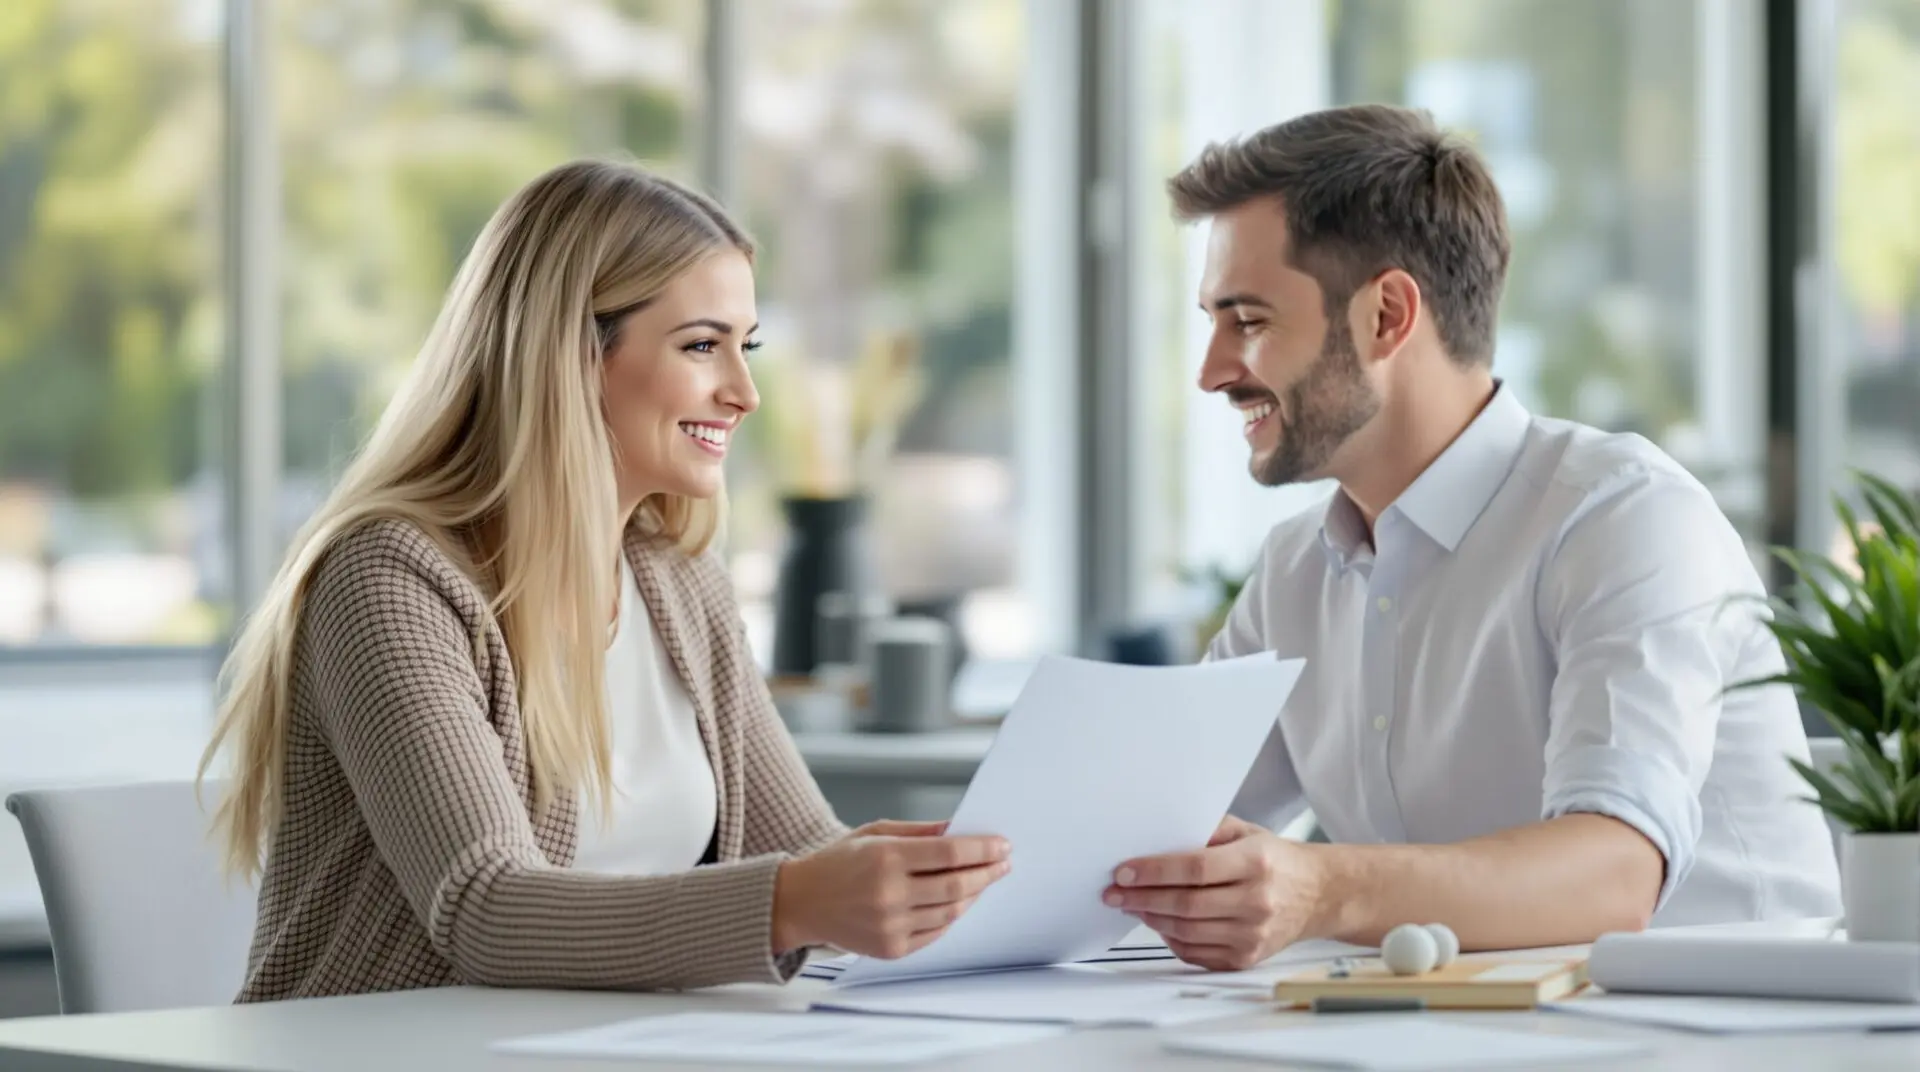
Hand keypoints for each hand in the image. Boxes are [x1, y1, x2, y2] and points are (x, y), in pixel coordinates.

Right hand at [773, 826, 1009, 957]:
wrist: (801, 902)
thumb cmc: (840, 861)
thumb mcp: (876, 832)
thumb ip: (921, 832)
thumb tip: (962, 830)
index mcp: (886, 857)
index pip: (950, 854)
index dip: (983, 849)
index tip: (1003, 845)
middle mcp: (889, 894)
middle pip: (957, 886)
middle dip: (987, 873)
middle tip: (1003, 864)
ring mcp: (890, 925)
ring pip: (951, 912)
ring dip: (973, 895)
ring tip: (983, 881)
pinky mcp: (890, 948)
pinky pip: (935, 933)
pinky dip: (952, 917)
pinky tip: (958, 903)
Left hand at [1103, 815, 1325, 970]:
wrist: (1319, 894)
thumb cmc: (1276, 859)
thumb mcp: (1246, 832)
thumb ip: (1205, 830)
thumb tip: (1156, 837)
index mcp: (1256, 862)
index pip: (1195, 868)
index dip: (1154, 871)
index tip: (1124, 871)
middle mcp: (1257, 901)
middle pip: (1186, 904)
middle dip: (1141, 898)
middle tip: (1113, 892)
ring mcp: (1254, 935)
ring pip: (1187, 932)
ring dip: (1151, 918)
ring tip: (1130, 904)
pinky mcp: (1248, 958)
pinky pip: (1197, 954)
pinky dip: (1171, 939)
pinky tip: (1158, 923)